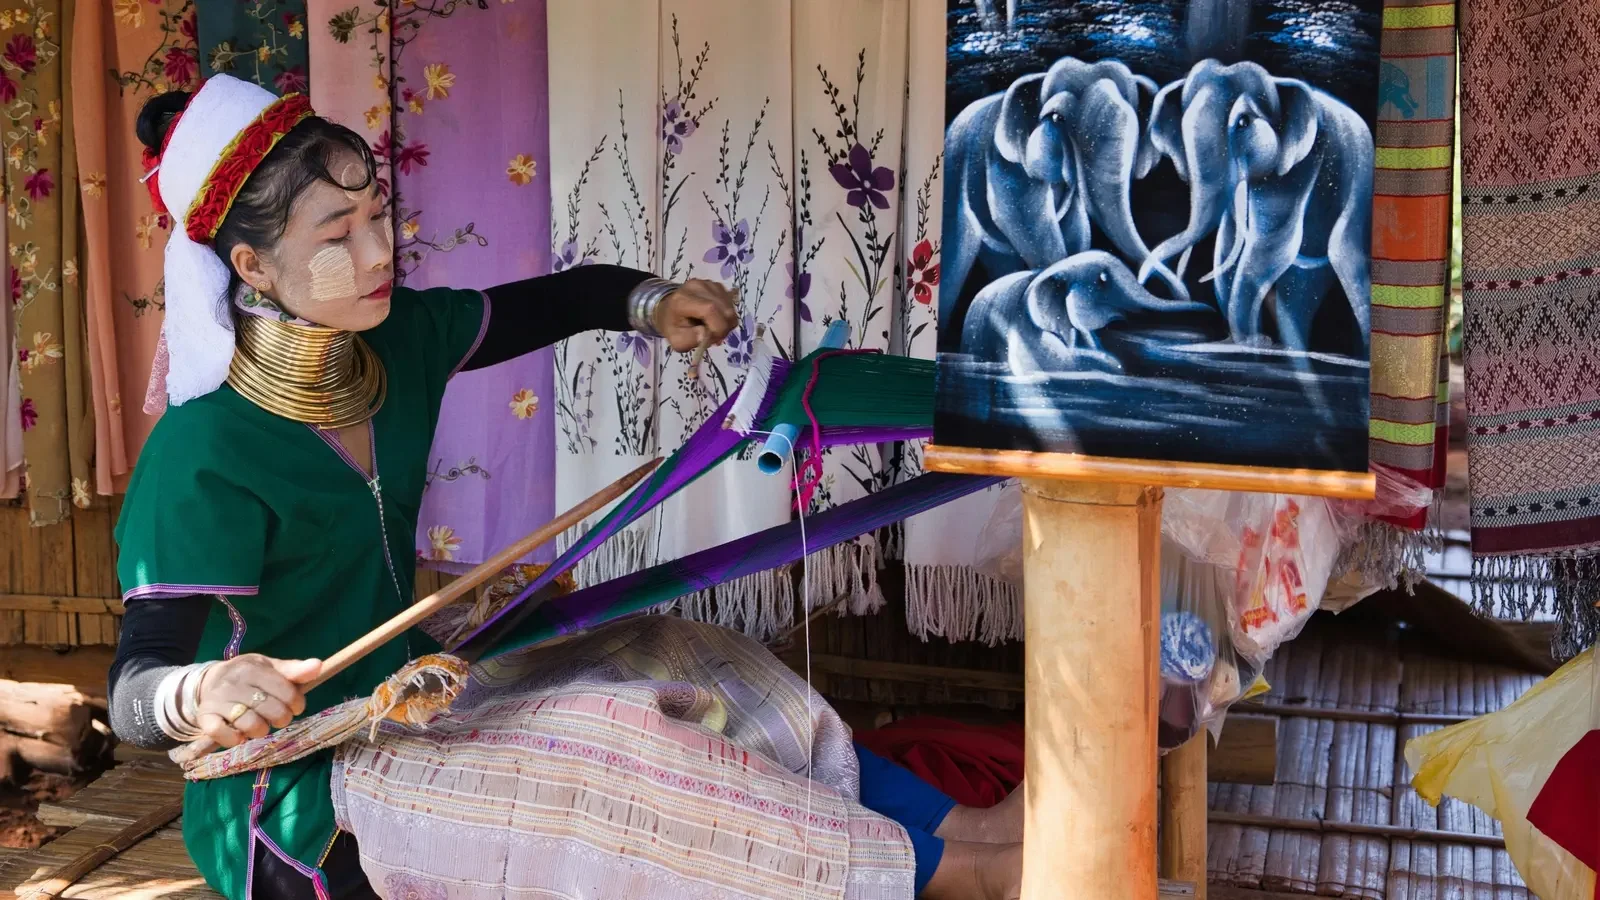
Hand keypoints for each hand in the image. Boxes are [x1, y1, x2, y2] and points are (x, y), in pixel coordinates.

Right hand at [194, 654, 320, 748]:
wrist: (208, 681)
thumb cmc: (247, 676)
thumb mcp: (270, 667)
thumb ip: (294, 670)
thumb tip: (318, 665)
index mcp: (253, 668)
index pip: (286, 691)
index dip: (297, 703)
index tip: (296, 707)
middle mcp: (233, 683)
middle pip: (270, 710)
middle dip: (281, 718)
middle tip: (279, 717)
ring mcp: (217, 701)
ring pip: (250, 725)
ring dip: (261, 730)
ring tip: (260, 724)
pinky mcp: (205, 718)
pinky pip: (222, 734)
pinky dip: (235, 739)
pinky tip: (240, 734)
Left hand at [654, 279, 738, 353]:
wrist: (670, 308)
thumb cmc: (673, 325)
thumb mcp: (677, 340)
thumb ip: (690, 340)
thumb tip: (706, 335)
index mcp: (682, 300)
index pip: (710, 309)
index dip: (718, 327)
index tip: (714, 338)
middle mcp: (696, 287)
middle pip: (724, 308)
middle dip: (724, 327)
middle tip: (715, 336)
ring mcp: (707, 283)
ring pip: (730, 307)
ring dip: (726, 321)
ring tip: (713, 326)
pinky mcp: (715, 285)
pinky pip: (730, 303)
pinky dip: (726, 314)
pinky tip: (715, 317)